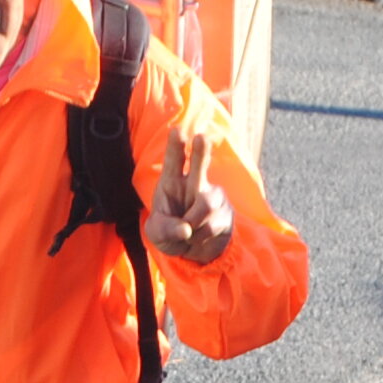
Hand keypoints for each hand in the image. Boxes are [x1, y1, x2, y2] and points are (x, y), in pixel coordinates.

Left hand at [145, 127, 233, 264]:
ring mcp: (212, 196)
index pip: (174, 161)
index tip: (176, 130)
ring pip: (206, 204)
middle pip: (199, 164)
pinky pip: (213, 225)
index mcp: (172, 182)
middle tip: (201, 137)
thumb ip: (165, 229)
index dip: (175, 146)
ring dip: (193, 222)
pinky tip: (199, 237)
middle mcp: (194, 183)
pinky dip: (201, 237)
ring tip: (187, 232)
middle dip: (201, 151)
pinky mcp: (226, 213)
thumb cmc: (170, 233)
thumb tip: (185, 229)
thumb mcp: (156, 233)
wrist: (192, 251)